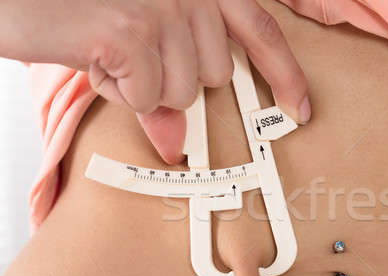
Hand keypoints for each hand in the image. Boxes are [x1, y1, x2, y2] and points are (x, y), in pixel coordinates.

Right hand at [0, 0, 310, 162]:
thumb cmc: (80, 11)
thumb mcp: (135, 43)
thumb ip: (167, 84)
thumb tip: (176, 143)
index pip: (262, 32)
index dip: (286, 74)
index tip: (301, 108)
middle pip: (214, 76)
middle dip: (172, 80)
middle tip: (133, 55)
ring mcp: (165, 6)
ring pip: (181, 93)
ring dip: (141, 87)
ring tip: (109, 51)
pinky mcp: (134, 31)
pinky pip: (146, 97)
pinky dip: (117, 90)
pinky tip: (95, 57)